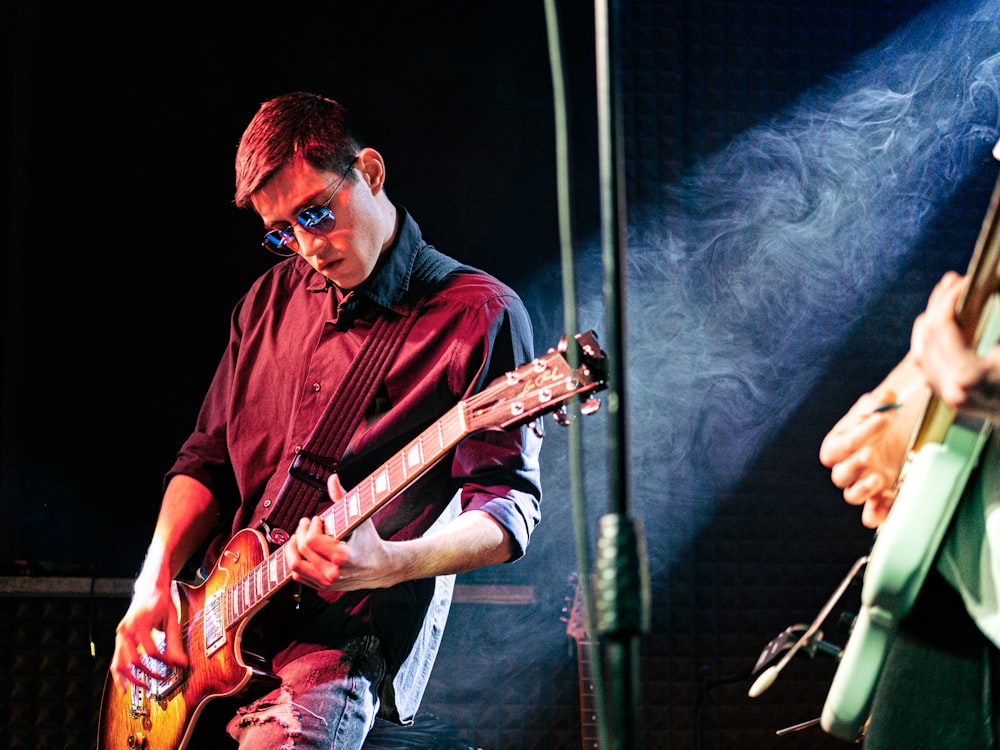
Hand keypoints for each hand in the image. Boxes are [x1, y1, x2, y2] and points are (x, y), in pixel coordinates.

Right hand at [109, 582, 186, 693]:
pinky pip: (116, 660)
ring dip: (132, 678)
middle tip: (161, 679)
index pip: (151, 651)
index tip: (173, 664)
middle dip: (147, 673)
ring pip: (119, 663)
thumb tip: (182, 663)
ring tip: (143, 688)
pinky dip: (119, 675)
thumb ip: (175, 642)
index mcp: (140, 623)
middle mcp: (126, 629)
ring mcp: (120, 634)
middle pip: (132, 660)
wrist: (149, 588)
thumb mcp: (172, 619)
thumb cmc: (161, 602)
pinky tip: (124, 687)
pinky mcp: (119, 638)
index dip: (163, 661)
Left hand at [285, 475, 400, 591]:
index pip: (311, 541)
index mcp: (342, 556)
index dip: (311, 526)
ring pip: (295, 566)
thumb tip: (332, 478)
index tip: (317, 519)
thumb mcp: (360, 518)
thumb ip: (343, 497)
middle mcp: (333, 572)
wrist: (381, 567)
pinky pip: (298, 576)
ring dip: (293, 548)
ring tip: (300, 536)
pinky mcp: (322, 587)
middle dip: (301, 532)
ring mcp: (327, 582)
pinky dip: (297, 560)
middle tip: (307, 523)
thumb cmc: (370, 541)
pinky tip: (304, 549)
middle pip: (301, 551)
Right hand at [819, 387, 915, 527]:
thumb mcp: (878, 405)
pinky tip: (888, 506)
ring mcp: (862, 483)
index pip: (842, 444)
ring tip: (878, 479)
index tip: (884, 417)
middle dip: (855, 465)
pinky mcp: (880, 495)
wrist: (897, 428)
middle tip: (870, 453)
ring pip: (851, 495)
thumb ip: (880, 402)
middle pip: (840, 475)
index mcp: (837, 445)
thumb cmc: (880, 416)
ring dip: (862, 490)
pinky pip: (874, 512)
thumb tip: (885, 397)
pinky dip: (879, 514)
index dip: (861, 432)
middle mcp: (845, 467)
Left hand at [909, 271, 999, 419]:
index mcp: (970, 374)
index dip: (949, 298)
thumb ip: (998, 315)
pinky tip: (942, 323)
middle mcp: (952, 388)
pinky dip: (931, 340)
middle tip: (954, 282)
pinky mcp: (947, 397)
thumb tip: (996, 274)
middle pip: (927, 334)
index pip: (941, 326)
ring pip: (920, 348)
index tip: (965, 281)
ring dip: (932, 319)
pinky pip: (926, 363)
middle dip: (939, 303)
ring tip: (947, 296)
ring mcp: (947, 395)